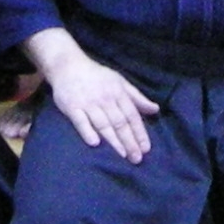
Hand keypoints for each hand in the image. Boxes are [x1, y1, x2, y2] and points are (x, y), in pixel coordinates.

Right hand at [41, 49, 158, 161]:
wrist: (68, 65)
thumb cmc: (97, 77)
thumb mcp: (120, 82)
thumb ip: (137, 97)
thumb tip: (155, 109)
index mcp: (118, 92)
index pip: (132, 115)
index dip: (140, 132)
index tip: (146, 149)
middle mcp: (105, 98)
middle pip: (119, 122)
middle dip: (130, 141)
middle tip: (137, 158)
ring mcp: (88, 103)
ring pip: (103, 124)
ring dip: (113, 140)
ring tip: (122, 155)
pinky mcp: (72, 106)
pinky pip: (80, 121)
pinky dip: (87, 131)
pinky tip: (95, 143)